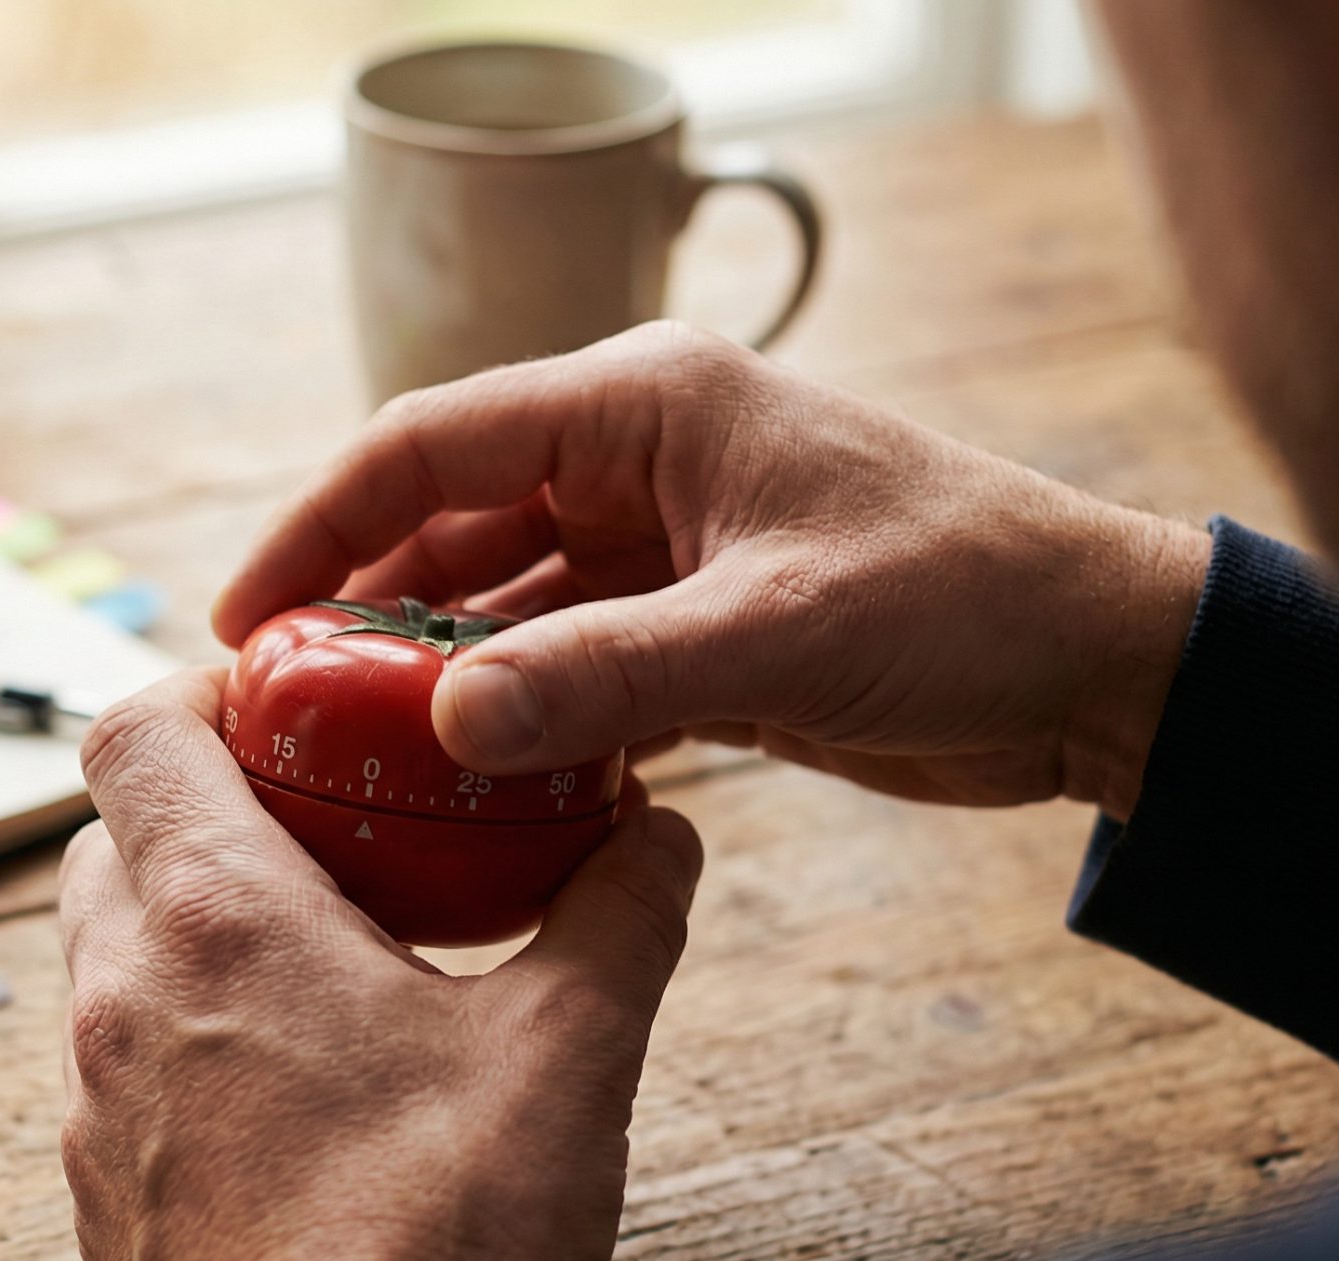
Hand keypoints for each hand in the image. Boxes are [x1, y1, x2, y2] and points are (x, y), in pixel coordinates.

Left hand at [59, 667, 704, 1260]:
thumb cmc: (439, 1246)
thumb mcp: (573, 1050)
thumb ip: (620, 911)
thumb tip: (657, 837)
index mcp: (216, 921)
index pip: (135, 727)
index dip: (203, 688)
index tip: (286, 702)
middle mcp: (121, 1001)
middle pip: (118, 834)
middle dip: (214, 807)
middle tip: (334, 827)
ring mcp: (95, 1109)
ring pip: (116, 957)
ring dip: (202, 929)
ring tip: (334, 962)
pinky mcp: (103, 1202)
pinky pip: (123, 1072)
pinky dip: (193, 1042)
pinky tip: (305, 1094)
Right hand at [215, 322, 1210, 820]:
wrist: (1095, 664)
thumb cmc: (964, 601)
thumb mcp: (776, 634)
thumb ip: (606, 673)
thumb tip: (447, 723)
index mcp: (645, 402)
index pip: (430, 442)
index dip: (321, 525)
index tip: (243, 619)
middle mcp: (638, 458)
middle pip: (450, 524)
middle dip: (362, 611)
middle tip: (280, 708)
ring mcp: (664, 546)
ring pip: (502, 603)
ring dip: (435, 674)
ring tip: (349, 757)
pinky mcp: (695, 626)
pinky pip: (566, 662)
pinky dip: (515, 716)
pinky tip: (464, 782)